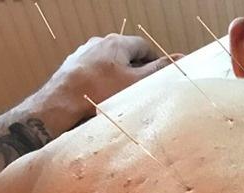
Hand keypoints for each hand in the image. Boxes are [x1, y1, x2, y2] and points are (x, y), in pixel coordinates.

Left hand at [33, 34, 183, 133]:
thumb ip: (158, 70)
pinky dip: (99, 81)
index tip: (156, 78)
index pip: (144, 47)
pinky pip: (93, 72)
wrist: (63, 100)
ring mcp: (84, 53)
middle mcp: (100, 42)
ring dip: (116, 76)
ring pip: (108, 63)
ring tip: (119, 97)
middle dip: (134, 70)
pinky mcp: (72, 65)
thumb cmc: (100, 90)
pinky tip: (100, 97)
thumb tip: (180, 58)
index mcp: (118, 42)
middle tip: (139, 90)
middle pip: (125, 54)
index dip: (153, 62)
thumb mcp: (135, 82)